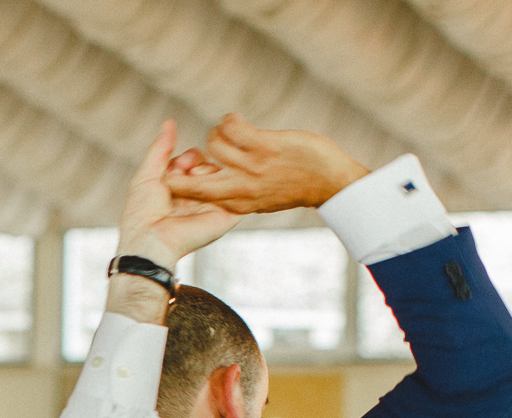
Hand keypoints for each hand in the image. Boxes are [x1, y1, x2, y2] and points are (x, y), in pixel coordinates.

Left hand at [115, 120, 239, 270]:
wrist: (152, 239)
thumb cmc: (143, 211)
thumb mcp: (147, 174)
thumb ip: (160, 148)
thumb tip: (170, 122)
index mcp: (179, 189)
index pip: (193, 161)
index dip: (186, 158)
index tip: (175, 166)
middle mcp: (197, 197)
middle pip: (208, 165)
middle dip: (196, 163)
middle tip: (186, 172)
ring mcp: (212, 205)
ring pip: (222, 174)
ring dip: (207, 171)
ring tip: (193, 180)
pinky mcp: (226, 215)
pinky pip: (236, 189)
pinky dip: (223, 181)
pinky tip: (207, 185)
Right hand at [162, 116, 368, 215]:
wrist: (329, 181)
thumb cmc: (294, 187)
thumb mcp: (259, 201)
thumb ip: (234, 194)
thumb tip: (207, 180)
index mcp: (235, 204)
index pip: (193, 198)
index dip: (182, 182)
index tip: (192, 169)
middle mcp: (238, 189)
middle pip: (189, 180)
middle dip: (181, 163)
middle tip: (198, 150)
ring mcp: (250, 168)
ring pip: (213, 143)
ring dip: (219, 132)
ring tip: (230, 130)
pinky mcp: (263, 147)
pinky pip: (231, 127)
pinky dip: (230, 119)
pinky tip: (237, 120)